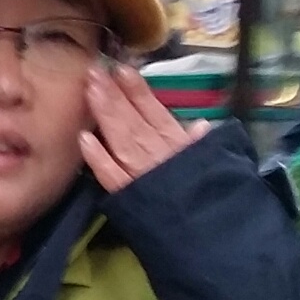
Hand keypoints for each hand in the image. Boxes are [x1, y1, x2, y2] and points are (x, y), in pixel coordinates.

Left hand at [80, 62, 208, 192]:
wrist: (213, 230)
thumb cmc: (212, 193)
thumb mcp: (216, 164)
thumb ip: (203, 145)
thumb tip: (201, 125)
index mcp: (177, 144)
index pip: (154, 111)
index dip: (137, 90)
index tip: (122, 69)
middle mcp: (158, 153)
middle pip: (132, 120)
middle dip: (113, 95)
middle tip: (94, 71)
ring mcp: (141, 173)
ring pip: (121, 138)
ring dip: (105, 114)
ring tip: (89, 90)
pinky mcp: (129, 195)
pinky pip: (111, 176)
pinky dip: (98, 158)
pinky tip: (84, 139)